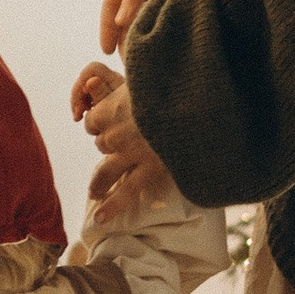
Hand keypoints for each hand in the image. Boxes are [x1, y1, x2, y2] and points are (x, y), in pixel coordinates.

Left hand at [72, 60, 176, 226]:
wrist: (201, 103)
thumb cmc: (176, 83)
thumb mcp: (147, 75)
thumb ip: (132, 80)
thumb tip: (106, 76)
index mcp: (112, 106)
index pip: (93, 119)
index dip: (101, 120)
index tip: (110, 118)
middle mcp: (117, 132)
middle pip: (101, 143)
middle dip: (109, 143)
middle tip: (123, 143)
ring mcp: (132, 153)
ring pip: (105, 169)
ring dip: (99, 182)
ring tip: (95, 193)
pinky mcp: (150, 169)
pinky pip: (127, 191)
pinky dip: (113, 206)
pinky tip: (102, 219)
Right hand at [100, 0, 221, 52]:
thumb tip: (120, 22)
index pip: (112, 7)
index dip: (108, 29)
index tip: (107, 51)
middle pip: (129, 18)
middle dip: (127, 39)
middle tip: (130, 61)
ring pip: (148, 21)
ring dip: (146, 37)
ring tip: (147, 58)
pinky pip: (168, 19)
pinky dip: (165, 32)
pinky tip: (166, 45)